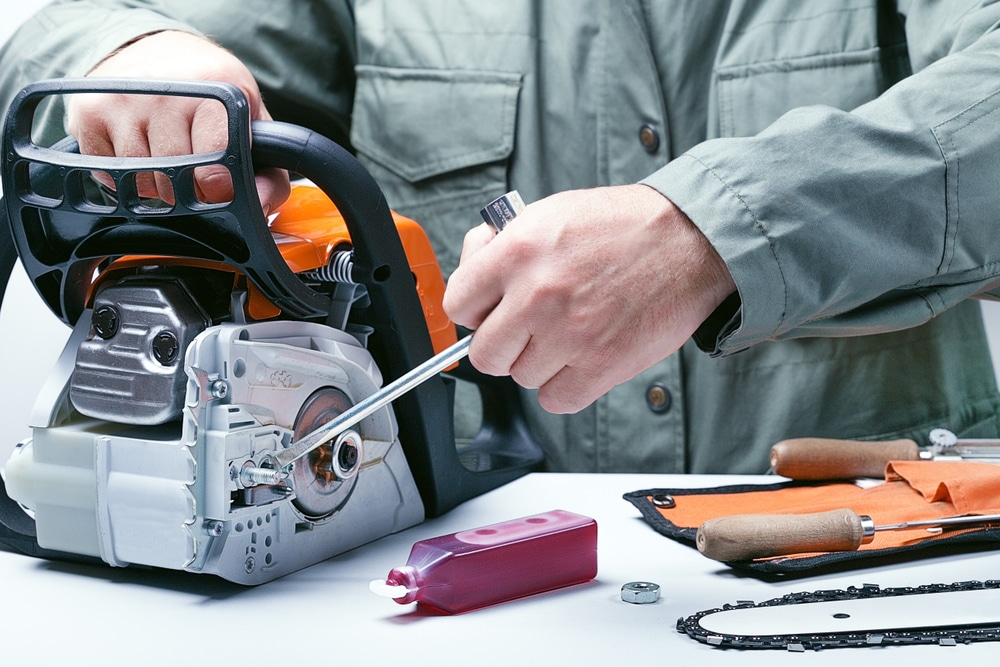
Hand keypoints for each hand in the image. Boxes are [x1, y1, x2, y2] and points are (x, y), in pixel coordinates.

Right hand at [67, 30, 288, 210]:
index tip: (217, 187)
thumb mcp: (251, 121)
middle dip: (185, 190)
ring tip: (166, 160)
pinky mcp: (89, 112)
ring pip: (138, 180)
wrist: (164, 50)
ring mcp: (122, 101)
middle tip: (191, 174)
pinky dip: (123, 176)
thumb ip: (268, 171)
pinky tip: (138, 152)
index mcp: (215, 93)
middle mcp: (165, 92)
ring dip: (154, 185)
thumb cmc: (212, 94)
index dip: (216, 191)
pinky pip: (107, 173)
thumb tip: (259, 206)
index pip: (212, 170)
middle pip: (173, 180)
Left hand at [443, 184, 735, 413]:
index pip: (457, 305)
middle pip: (484, 354)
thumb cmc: (624, 226)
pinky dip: (563, 387)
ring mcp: (569, 334)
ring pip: (521, 378)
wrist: (691, 241)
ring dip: (538, 363)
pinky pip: (555, 400)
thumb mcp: (551, 211)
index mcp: (518, 251)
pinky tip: (579, 360)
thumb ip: (503, 243)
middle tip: (525, 329)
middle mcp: (537, 295)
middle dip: (501, 344)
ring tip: (567, 333)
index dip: (474, 310)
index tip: (490, 310)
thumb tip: (473, 266)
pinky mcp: (601, 366)